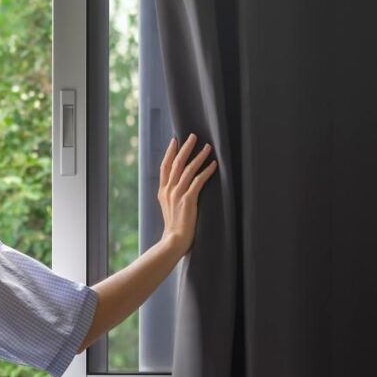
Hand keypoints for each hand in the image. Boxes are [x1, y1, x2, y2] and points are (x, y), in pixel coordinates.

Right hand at [158, 132, 218, 255]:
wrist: (174, 241)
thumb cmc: (174, 227)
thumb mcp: (169, 208)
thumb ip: (172, 195)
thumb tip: (180, 186)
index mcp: (162, 192)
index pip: (165, 167)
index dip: (170, 152)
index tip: (175, 141)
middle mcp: (168, 190)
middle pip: (176, 163)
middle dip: (185, 148)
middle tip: (193, 136)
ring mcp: (177, 195)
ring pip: (188, 169)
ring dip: (199, 157)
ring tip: (208, 147)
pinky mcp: (188, 200)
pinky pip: (198, 181)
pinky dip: (206, 172)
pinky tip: (214, 165)